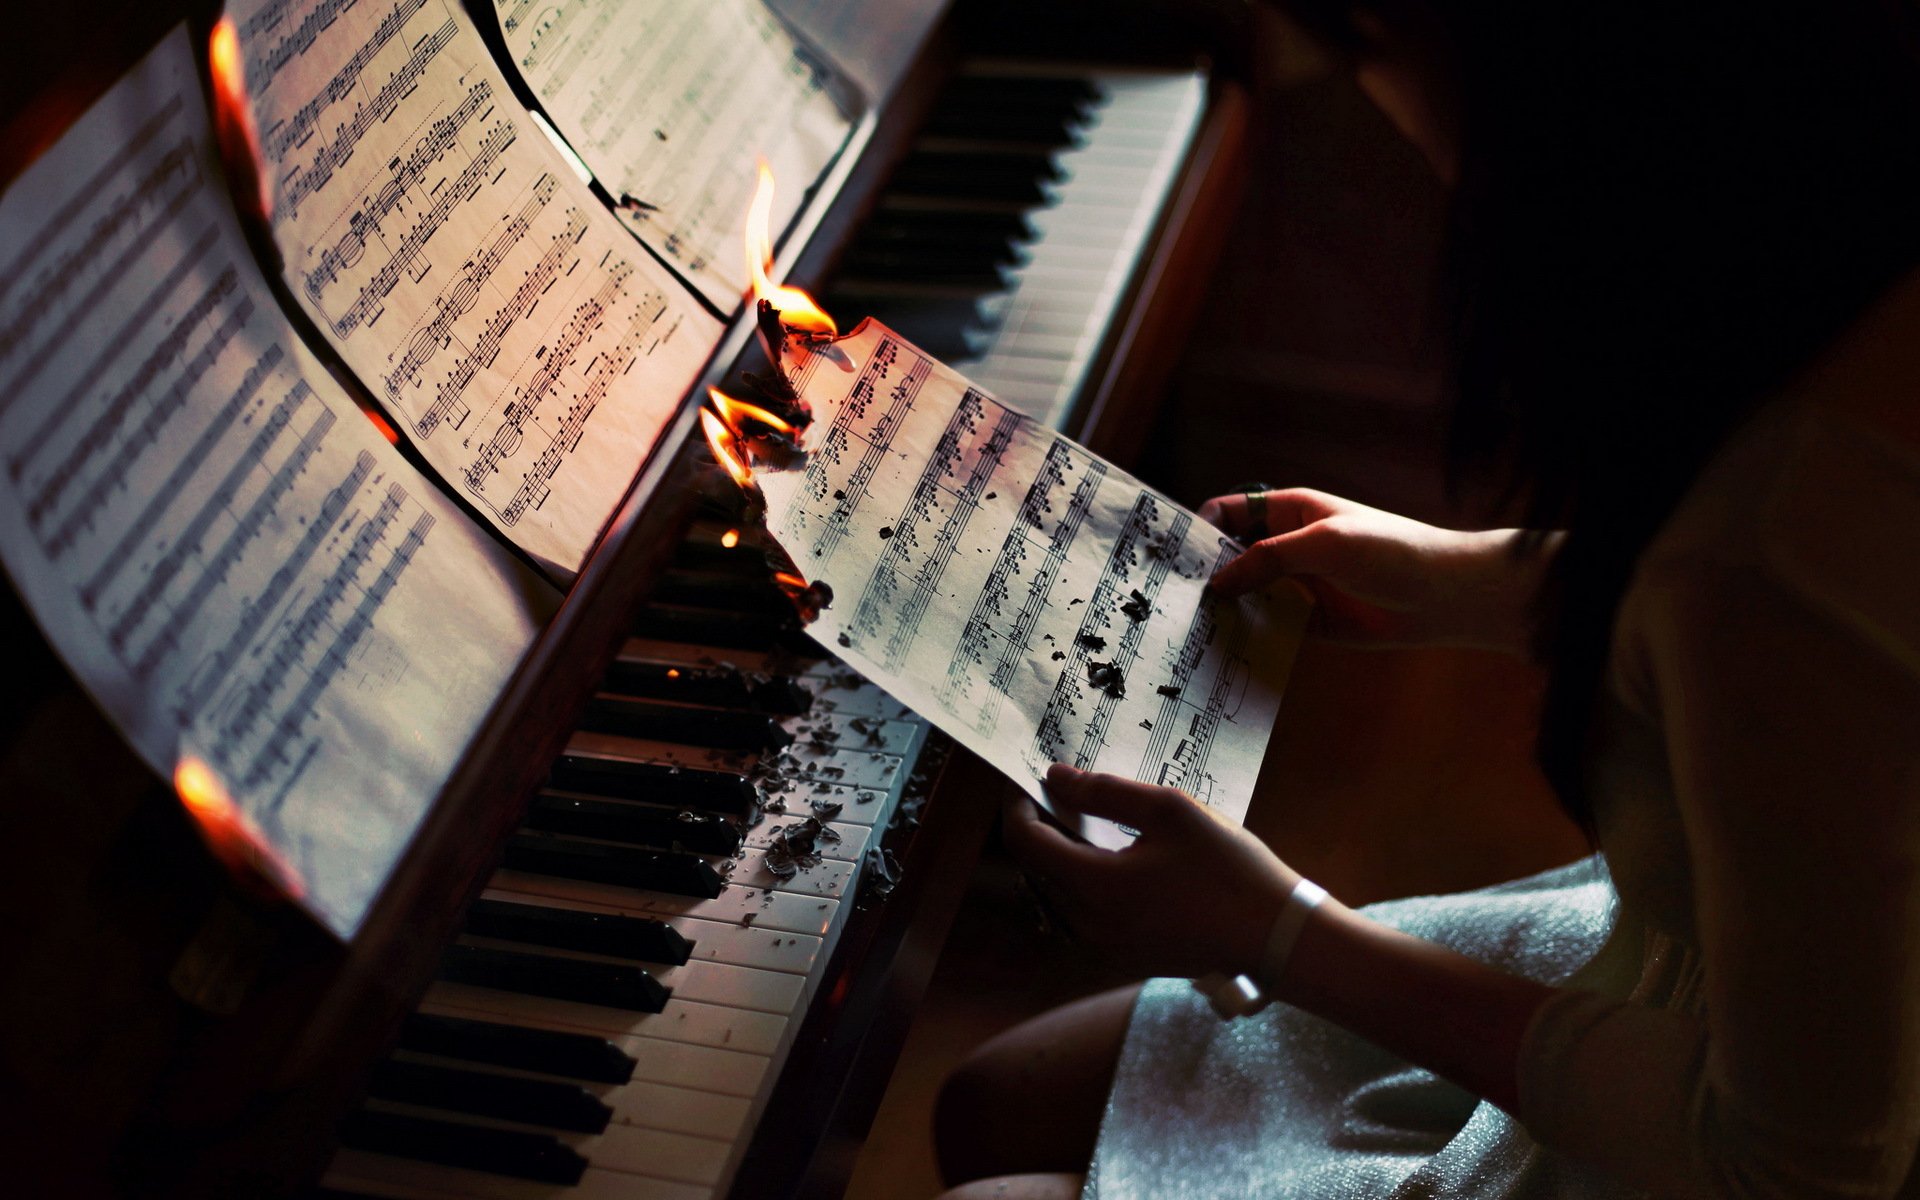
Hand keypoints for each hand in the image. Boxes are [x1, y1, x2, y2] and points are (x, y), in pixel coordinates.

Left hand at [1002, 764, 1299, 979]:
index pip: (1025, 841)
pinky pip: (1080, 911)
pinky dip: (1080, 877)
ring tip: (1084, 814)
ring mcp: (1104, 945)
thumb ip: (1106, 792)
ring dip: (1058, 852)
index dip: (1018, 803)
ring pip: (1055, 891)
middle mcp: (1088, 924)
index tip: (1028, 775)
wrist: (1276, 938)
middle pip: (1035, 867)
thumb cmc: (1229, 869)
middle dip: (1038, 824)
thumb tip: (1057, 777)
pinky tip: (1110, 851)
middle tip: (1060, 787)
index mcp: (1094, 887)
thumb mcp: (1170, 812)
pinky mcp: (1123, 954)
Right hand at [1197, 487, 1550, 654]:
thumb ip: (1266, 558)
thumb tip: (1217, 581)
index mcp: (1289, 510)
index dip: (1198, 529)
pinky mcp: (1310, 621)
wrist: (1444, 595)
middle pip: (1231, 557)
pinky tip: (1225, 653)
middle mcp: (1288, 545)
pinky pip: (1269, 627)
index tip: (1170, 558)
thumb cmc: (1390, 552)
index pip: (1228, 513)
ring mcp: (1298, 584)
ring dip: (1223, 610)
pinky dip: (1249, 636)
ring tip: (1187, 631)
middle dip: (1204, 575)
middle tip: (1168, 600)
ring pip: (1247, 595)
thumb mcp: (1322, 544)